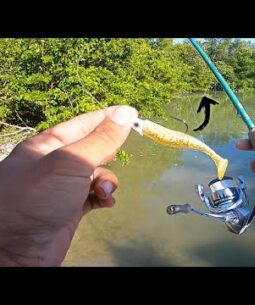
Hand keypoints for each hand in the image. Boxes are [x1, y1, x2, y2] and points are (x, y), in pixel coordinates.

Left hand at [0, 106, 137, 265]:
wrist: (14, 251)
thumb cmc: (37, 197)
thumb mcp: (71, 162)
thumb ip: (101, 139)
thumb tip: (126, 114)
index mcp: (49, 145)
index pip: (84, 124)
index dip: (108, 117)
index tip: (131, 112)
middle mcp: (56, 164)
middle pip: (92, 149)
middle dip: (110, 151)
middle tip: (128, 148)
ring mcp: (63, 188)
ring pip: (96, 175)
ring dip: (106, 180)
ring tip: (103, 190)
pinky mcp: (70, 209)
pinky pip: (94, 196)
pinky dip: (103, 197)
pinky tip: (106, 201)